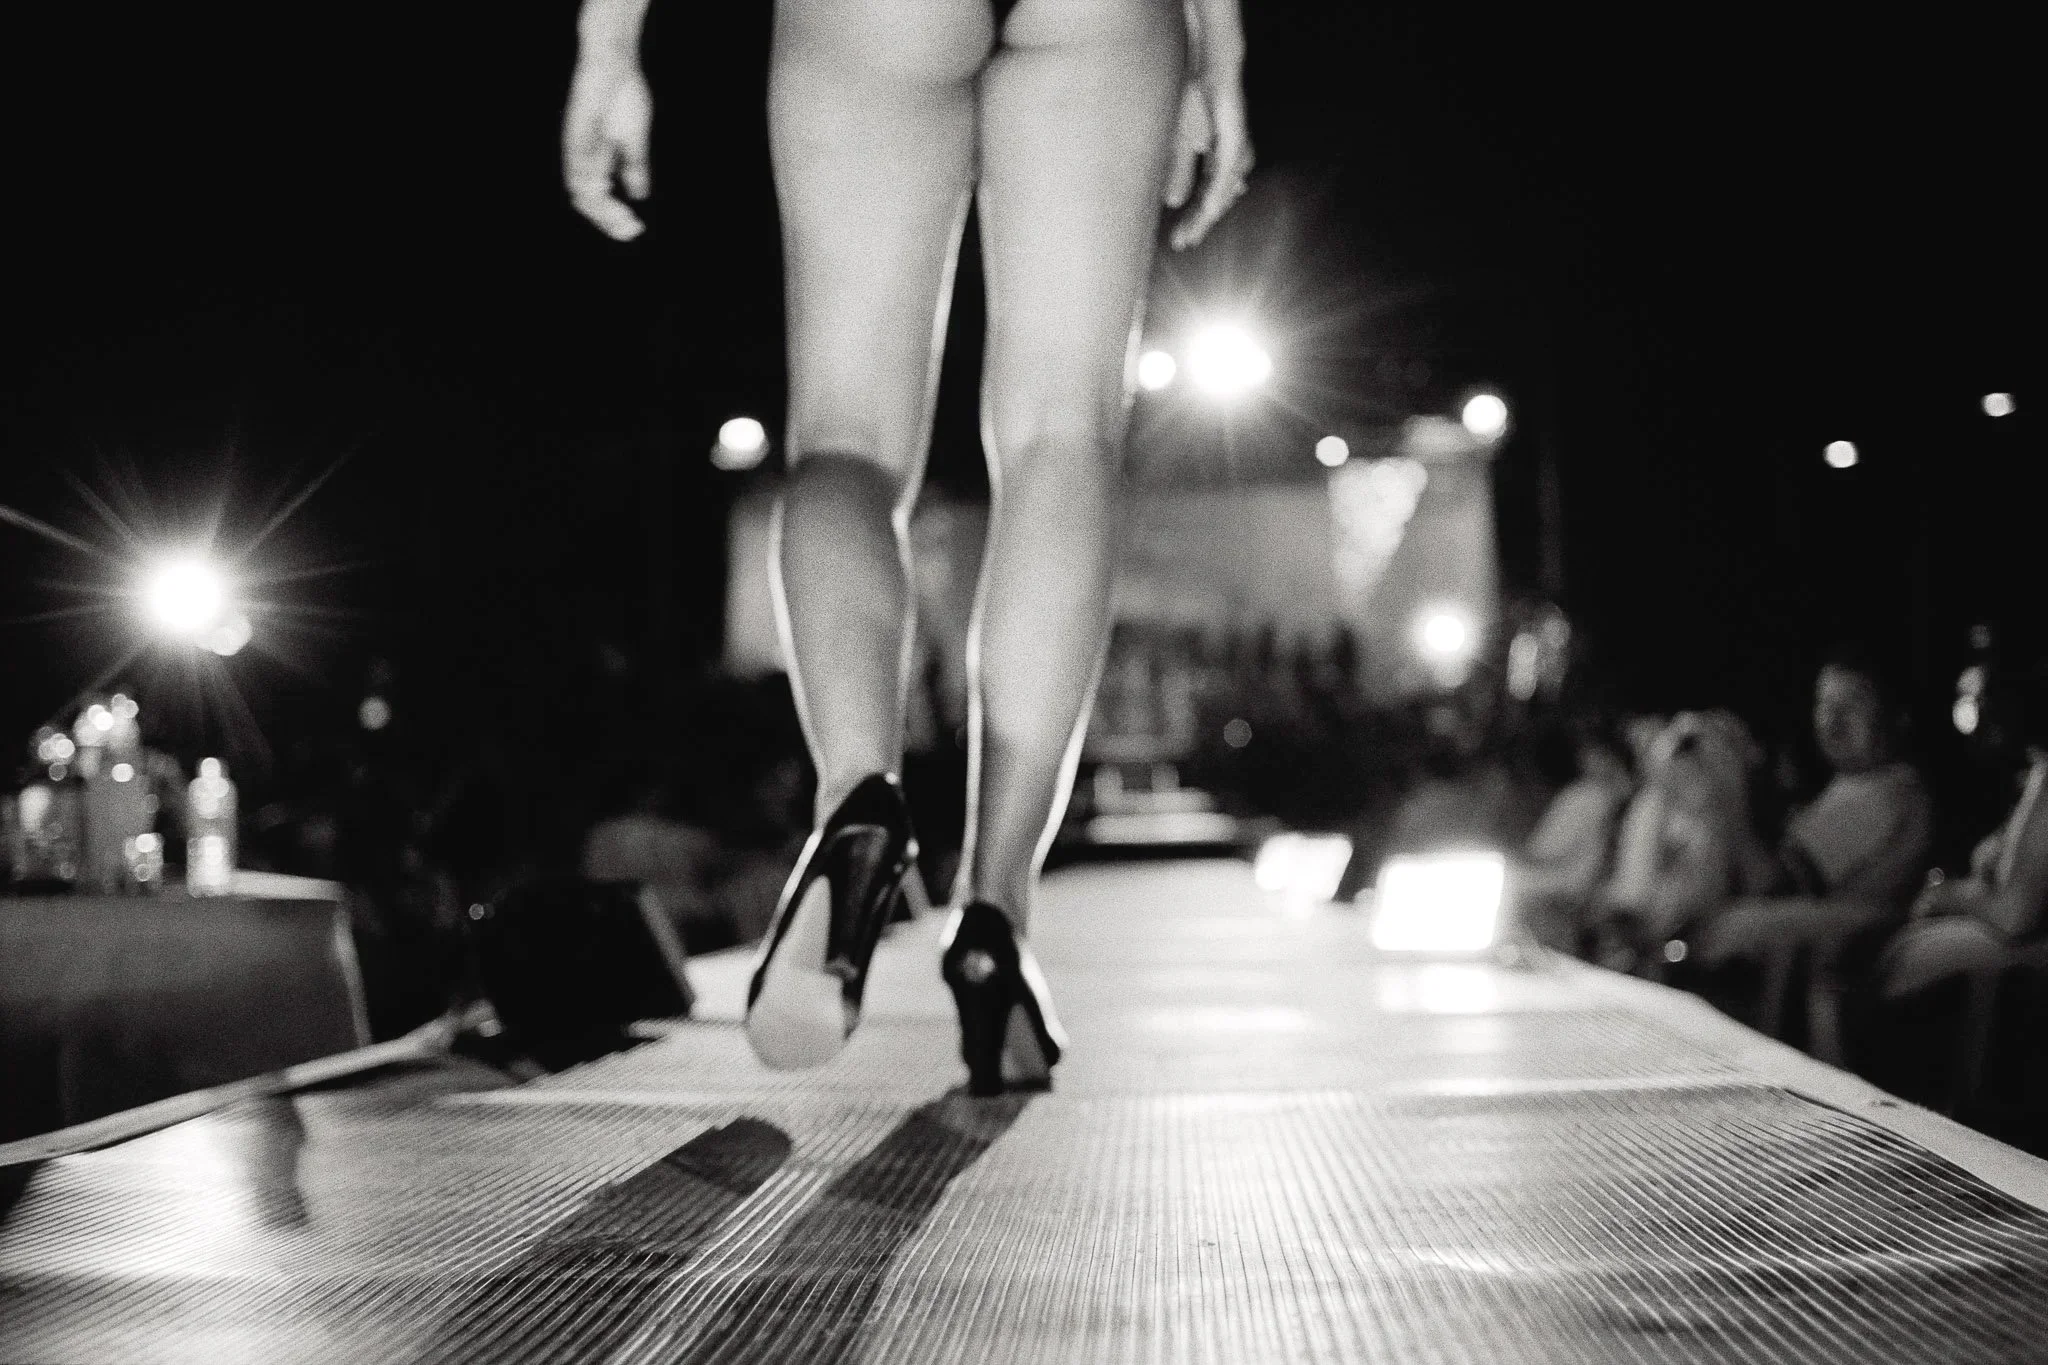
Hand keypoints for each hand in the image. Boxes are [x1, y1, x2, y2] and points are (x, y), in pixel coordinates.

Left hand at [562, 54, 652, 240]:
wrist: (615, 64)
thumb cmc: (624, 97)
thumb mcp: (635, 140)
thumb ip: (634, 167)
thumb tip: (639, 194)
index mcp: (597, 160)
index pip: (599, 198)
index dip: (614, 217)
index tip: (635, 230)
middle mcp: (584, 158)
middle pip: (587, 199)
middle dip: (608, 219)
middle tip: (630, 231)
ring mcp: (578, 146)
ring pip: (580, 187)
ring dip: (601, 208)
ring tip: (622, 219)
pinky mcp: (576, 131)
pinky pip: (577, 164)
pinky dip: (590, 182)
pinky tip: (605, 193)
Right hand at [1162, 60, 1252, 251]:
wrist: (1204, 68)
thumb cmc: (1191, 101)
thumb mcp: (1177, 142)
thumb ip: (1178, 172)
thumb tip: (1175, 202)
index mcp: (1214, 162)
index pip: (1203, 199)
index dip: (1192, 221)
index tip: (1178, 242)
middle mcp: (1228, 161)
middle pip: (1214, 201)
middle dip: (1198, 225)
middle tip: (1181, 244)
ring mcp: (1233, 152)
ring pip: (1223, 191)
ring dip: (1206, 215)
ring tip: (1191, 234)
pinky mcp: (1234, 141)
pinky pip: (1226, 172)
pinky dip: (1217, 192)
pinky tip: (1209, 209)